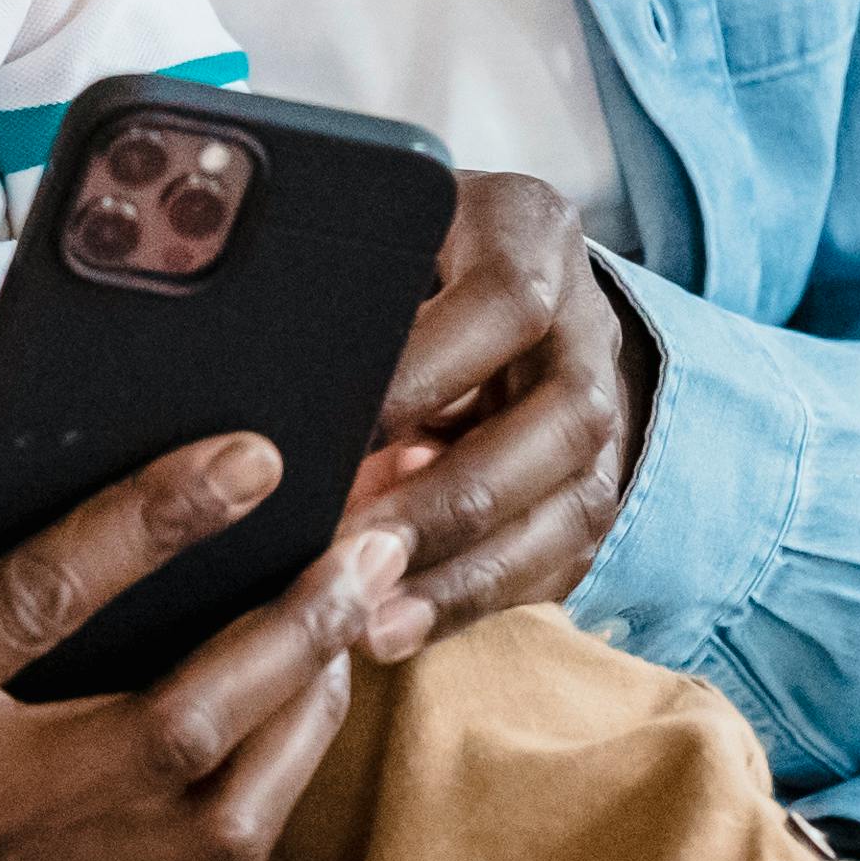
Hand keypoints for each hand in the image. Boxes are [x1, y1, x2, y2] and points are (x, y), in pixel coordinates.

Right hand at [0, 320, 437, 860]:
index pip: (31, 609)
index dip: (151, 522)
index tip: (254, 450)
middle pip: (164, 746)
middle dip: (283, 639)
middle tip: (363, 545)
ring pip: (202, 832)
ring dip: (297, 723)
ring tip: (348, 617)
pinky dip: (261, 787)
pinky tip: (294, 701)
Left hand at [349, 171, 649, 629]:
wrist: (490, 286)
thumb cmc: (398, 261)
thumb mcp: (372, 240)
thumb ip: (336, 286)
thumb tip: (255, 373)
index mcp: (531, 233)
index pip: (507, 301)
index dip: (429, 372)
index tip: (338, 432)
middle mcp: (585, 323)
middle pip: (560, 419)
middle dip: (452, 497)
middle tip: (351, 546)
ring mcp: (604, 412)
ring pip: (572, 504)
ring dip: (468, 571)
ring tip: (373, 618)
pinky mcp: (591, 489)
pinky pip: (555, 561)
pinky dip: (473, 601)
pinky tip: (396, 627)